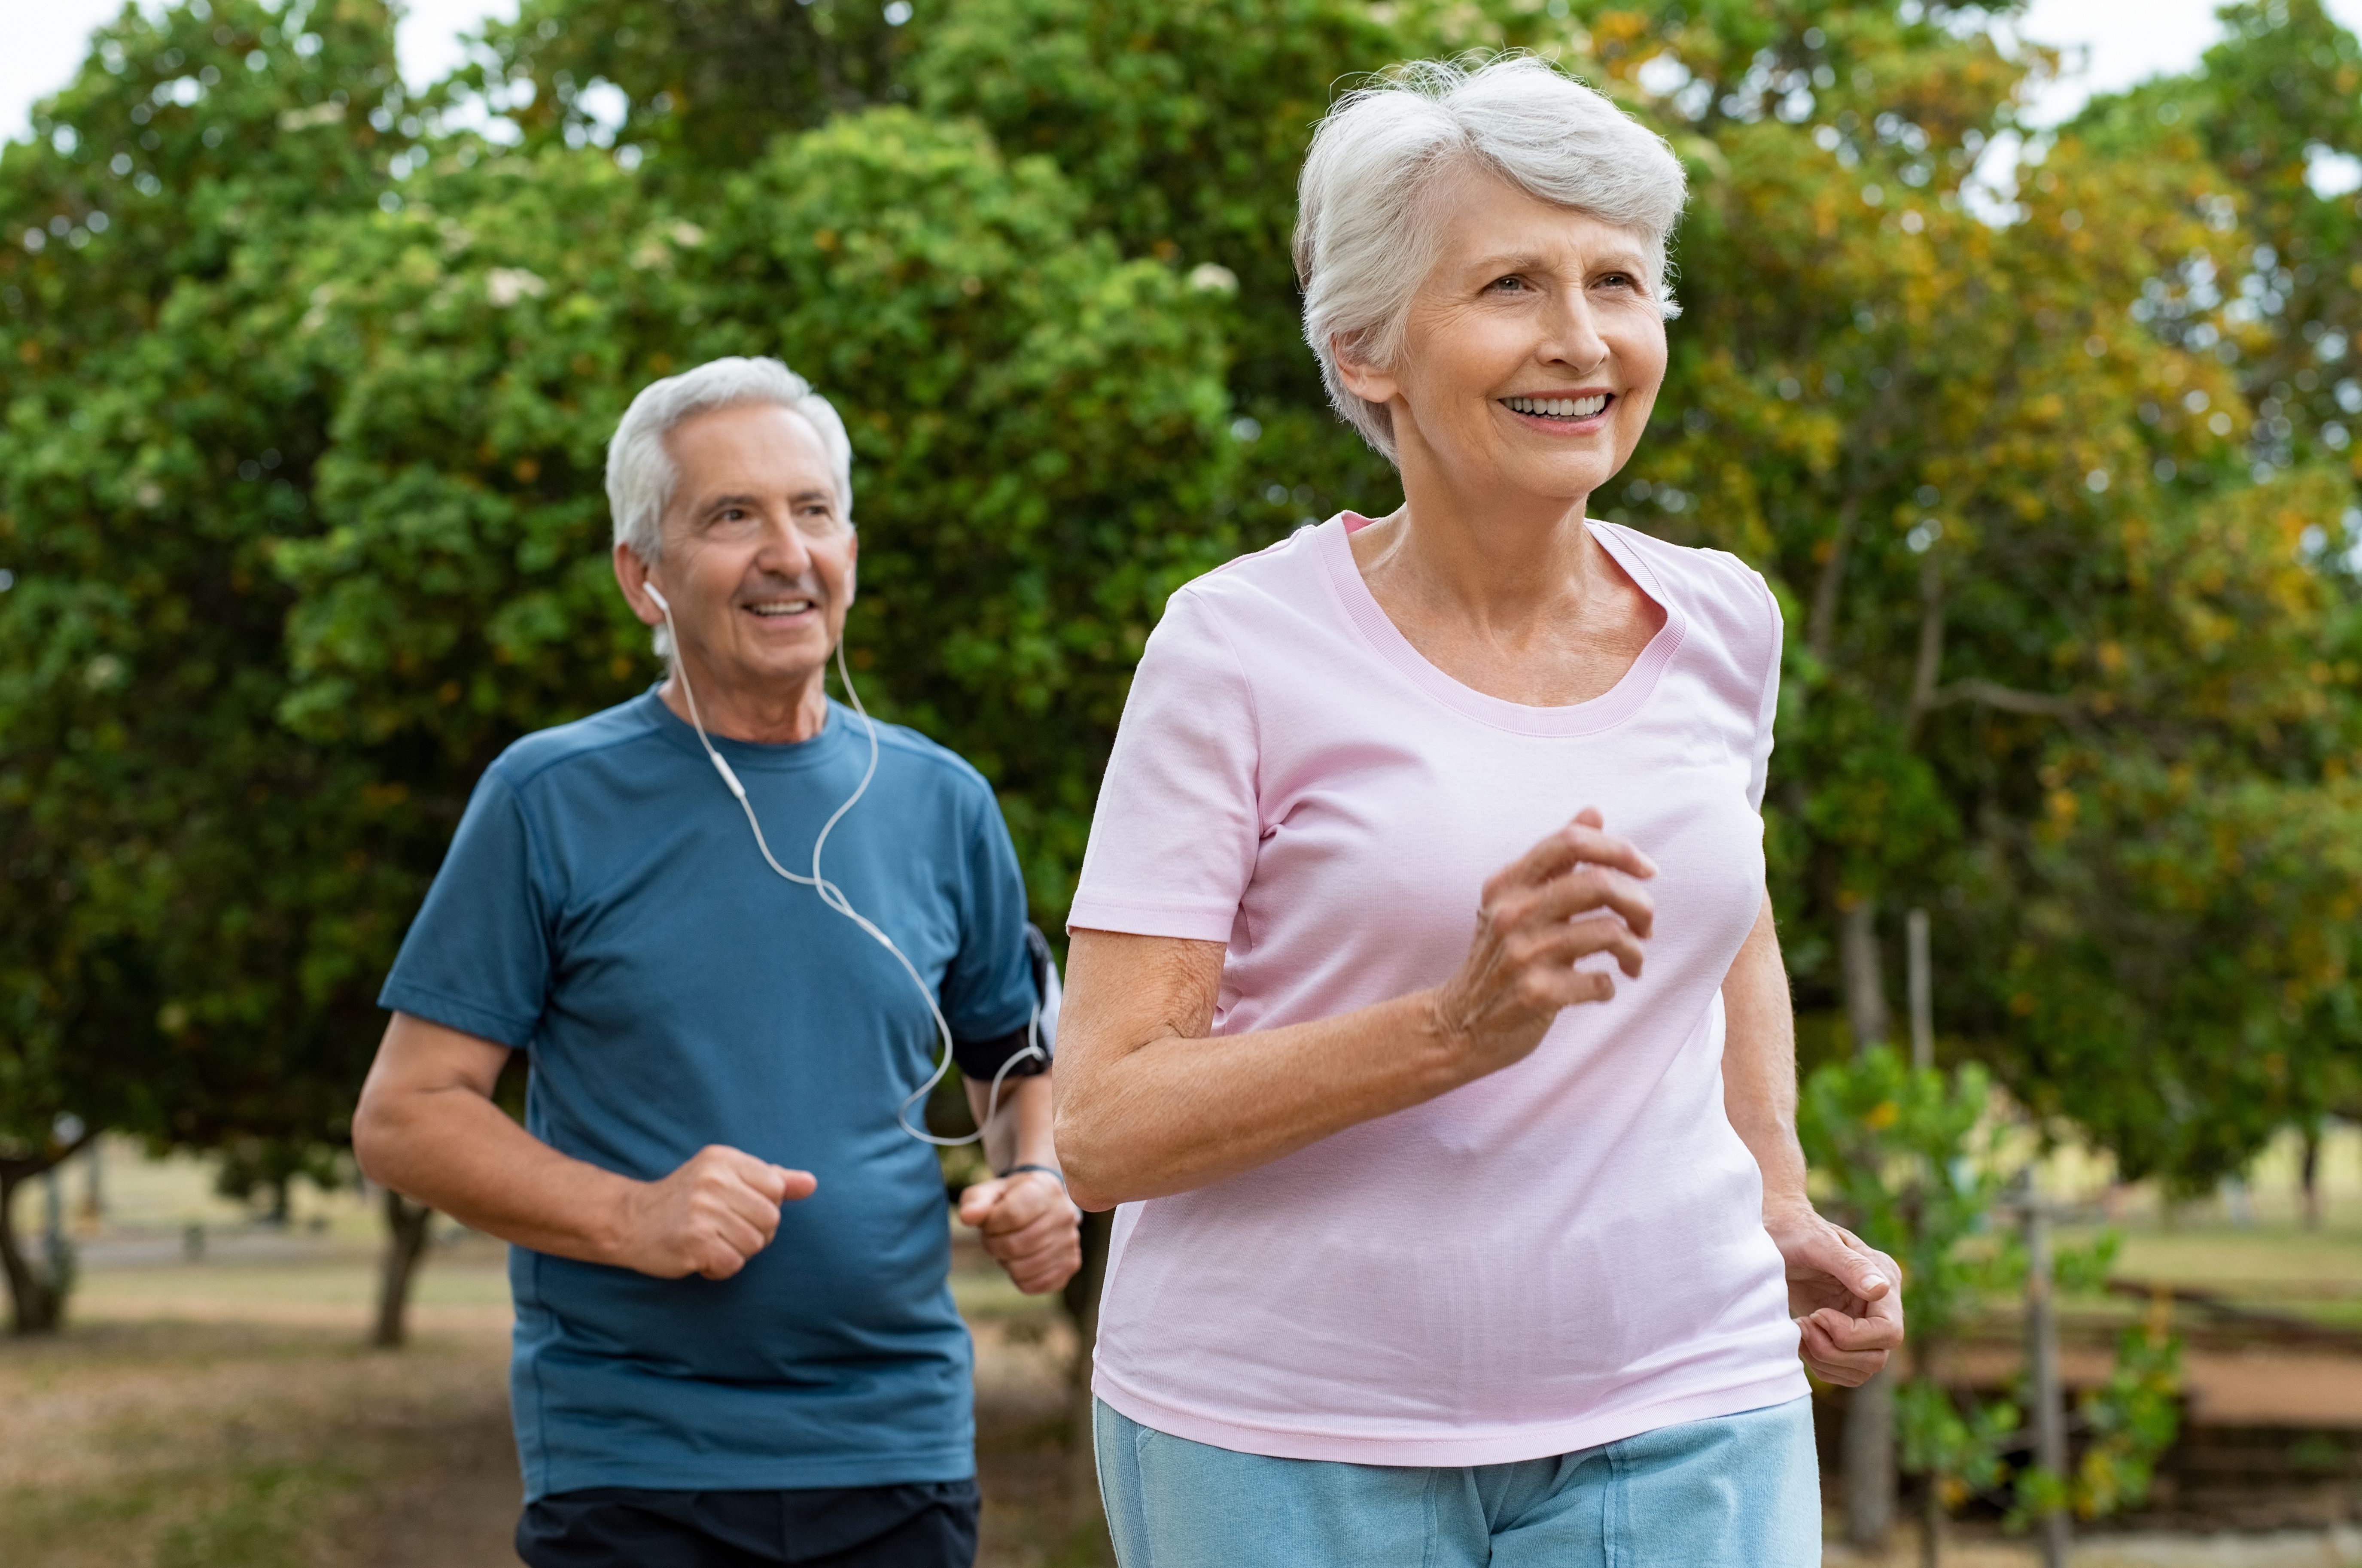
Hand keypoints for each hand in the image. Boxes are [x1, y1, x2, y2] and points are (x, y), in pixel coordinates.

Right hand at [613, 1145, 817, 1279]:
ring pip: (755, 1244)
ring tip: (710, 1241)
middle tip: (722, 1229)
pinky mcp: (694, 1242)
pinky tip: (701, 1257)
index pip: (777, 1188)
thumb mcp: (725, 1177)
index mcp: (725, 1159)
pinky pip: (734, 1264)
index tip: (737, 1208)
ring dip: (736, 1251)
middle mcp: (714, 1180)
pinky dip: (720, 1268)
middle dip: (753, 1232)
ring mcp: (703, 1211)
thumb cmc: (684, 1200)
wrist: (628, 1221)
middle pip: (771, 1219)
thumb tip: (811, 1184)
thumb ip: (771, 1179)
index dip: (764, 1206)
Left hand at [958, 1170, 1082, 1294]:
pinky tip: (1020, 1261)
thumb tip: (967, 1217)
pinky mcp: (1071, 1264)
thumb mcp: (990, 1191)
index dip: (990, 1224)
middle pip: (1016, 1244)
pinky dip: (1020, 1278)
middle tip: (993, 1237)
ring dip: (1006, 1262)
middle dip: (993, 1245)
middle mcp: (1064, 1214)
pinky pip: (1037, 1285)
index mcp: (1045, 1188)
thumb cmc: (1010, 1198)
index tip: (988, 1222)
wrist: (1040, 1205)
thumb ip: (975, 1201)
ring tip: (1007, 1247)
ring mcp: (1071, 1241)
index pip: (1012, 1215)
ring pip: (1025, 1268)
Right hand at [1427, 807, 1656, 1074]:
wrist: (1457, 1026)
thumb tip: (1594, 812)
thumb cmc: (1497, 960)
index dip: (1618, 848)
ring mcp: (1523, 954)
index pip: (1570, 841)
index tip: (1647, 869)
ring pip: (1608, 932)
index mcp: (1507, 884)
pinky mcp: (1537, 995)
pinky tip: (1600, 989)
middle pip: (1598, 883)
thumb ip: (1555, 861)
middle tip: (1647, 923)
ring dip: (1634, 948)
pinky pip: (1600, 981)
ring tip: (1632, 960)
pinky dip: (1610, 985)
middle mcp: (1512, 913)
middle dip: (1639, 902)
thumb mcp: (1514, 902)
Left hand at [1769, 1202, 1904, 1385]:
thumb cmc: (1793, 1230)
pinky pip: (1845, 1371)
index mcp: (1884, 1277)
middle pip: (1876, 1357)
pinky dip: (1821, 1364)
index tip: (1816, 1315)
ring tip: (1799, 1329)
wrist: (1773, 1233)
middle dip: (1834, 1350)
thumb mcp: (1817, 1242)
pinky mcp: (1845, 1335)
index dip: (1852, 1335)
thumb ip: (1849, 1265)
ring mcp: (1864, 1321)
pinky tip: (1800, 1338)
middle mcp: (1880, 1304)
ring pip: (1862, 1369)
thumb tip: (1880, 1289)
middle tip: (1802, 1324)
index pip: (1889, 1331)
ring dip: (1825, 1359)